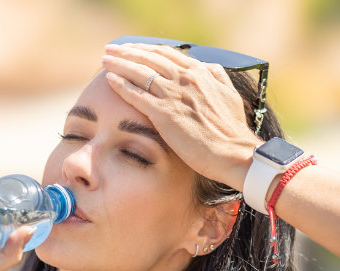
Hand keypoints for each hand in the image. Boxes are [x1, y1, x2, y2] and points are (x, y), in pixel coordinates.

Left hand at [101, 43, 260, 190]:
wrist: (234, 153)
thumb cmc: (232, 130)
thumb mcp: (229, 95)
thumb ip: (217, 77)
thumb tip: (209, 66)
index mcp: (201, 72)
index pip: (167, 53)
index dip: (146, 49)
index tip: (132, 48)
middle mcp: (185, 79)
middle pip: (149, 58)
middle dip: (127, 51)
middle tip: (111, 49)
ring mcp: (174, 95)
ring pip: (140, 72)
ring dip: (119, 64)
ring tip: (105, 60)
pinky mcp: (165, 114)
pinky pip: (137, 95)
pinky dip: (122, 85)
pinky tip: (110, 80)